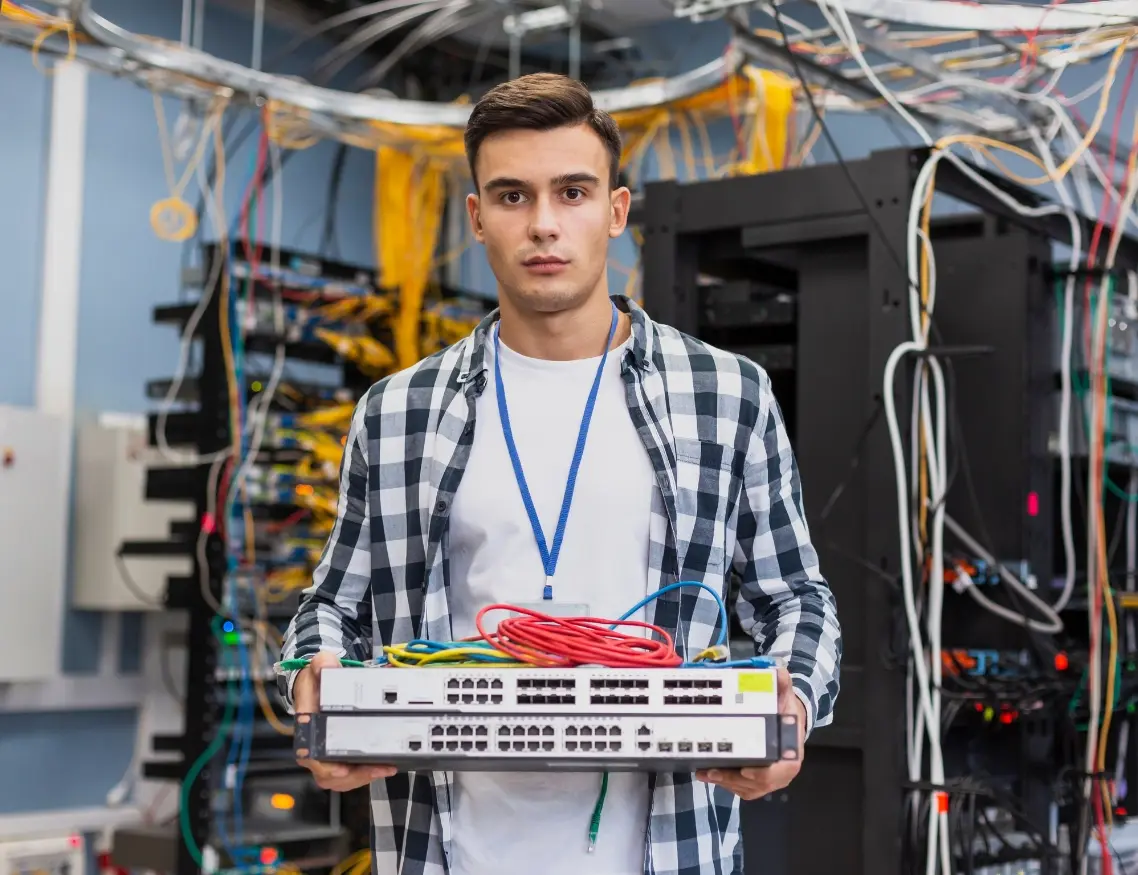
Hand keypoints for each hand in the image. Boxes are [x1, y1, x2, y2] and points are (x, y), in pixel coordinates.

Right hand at [295, 651, 395, 790]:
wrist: (316, 687)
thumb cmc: (315, 682)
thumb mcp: (318, 667)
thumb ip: (322, 663)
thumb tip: (327, 664)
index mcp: (307, 727)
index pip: (310, 754)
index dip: (324, 765)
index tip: (340, 769)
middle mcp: (313, 745)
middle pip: (327, 774)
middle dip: (353, 776)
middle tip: (376, 769)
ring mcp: (325, 754)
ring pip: (339, 779)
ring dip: (361, 778)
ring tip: (383, 769)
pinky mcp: (338, 757)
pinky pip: (349, 774)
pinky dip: (364, 775)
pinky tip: (382, 767)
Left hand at [696, 666, 805, 800]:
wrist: (787, 721)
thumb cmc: (785, 711)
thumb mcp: (785, 695)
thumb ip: (782, 683)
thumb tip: (778, 672)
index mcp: (790, 756)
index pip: (778, 772)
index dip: (761, 775)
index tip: (744, 769)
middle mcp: (781, 773)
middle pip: (756, 784)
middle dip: (732, 779)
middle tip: (711, 771)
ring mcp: (768, 781)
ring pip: (745, 788)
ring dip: (724, 782)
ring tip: (704, 772)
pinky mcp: (756, 782)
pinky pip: (740, 788)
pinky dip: (725, 783)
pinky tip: (709, 774)